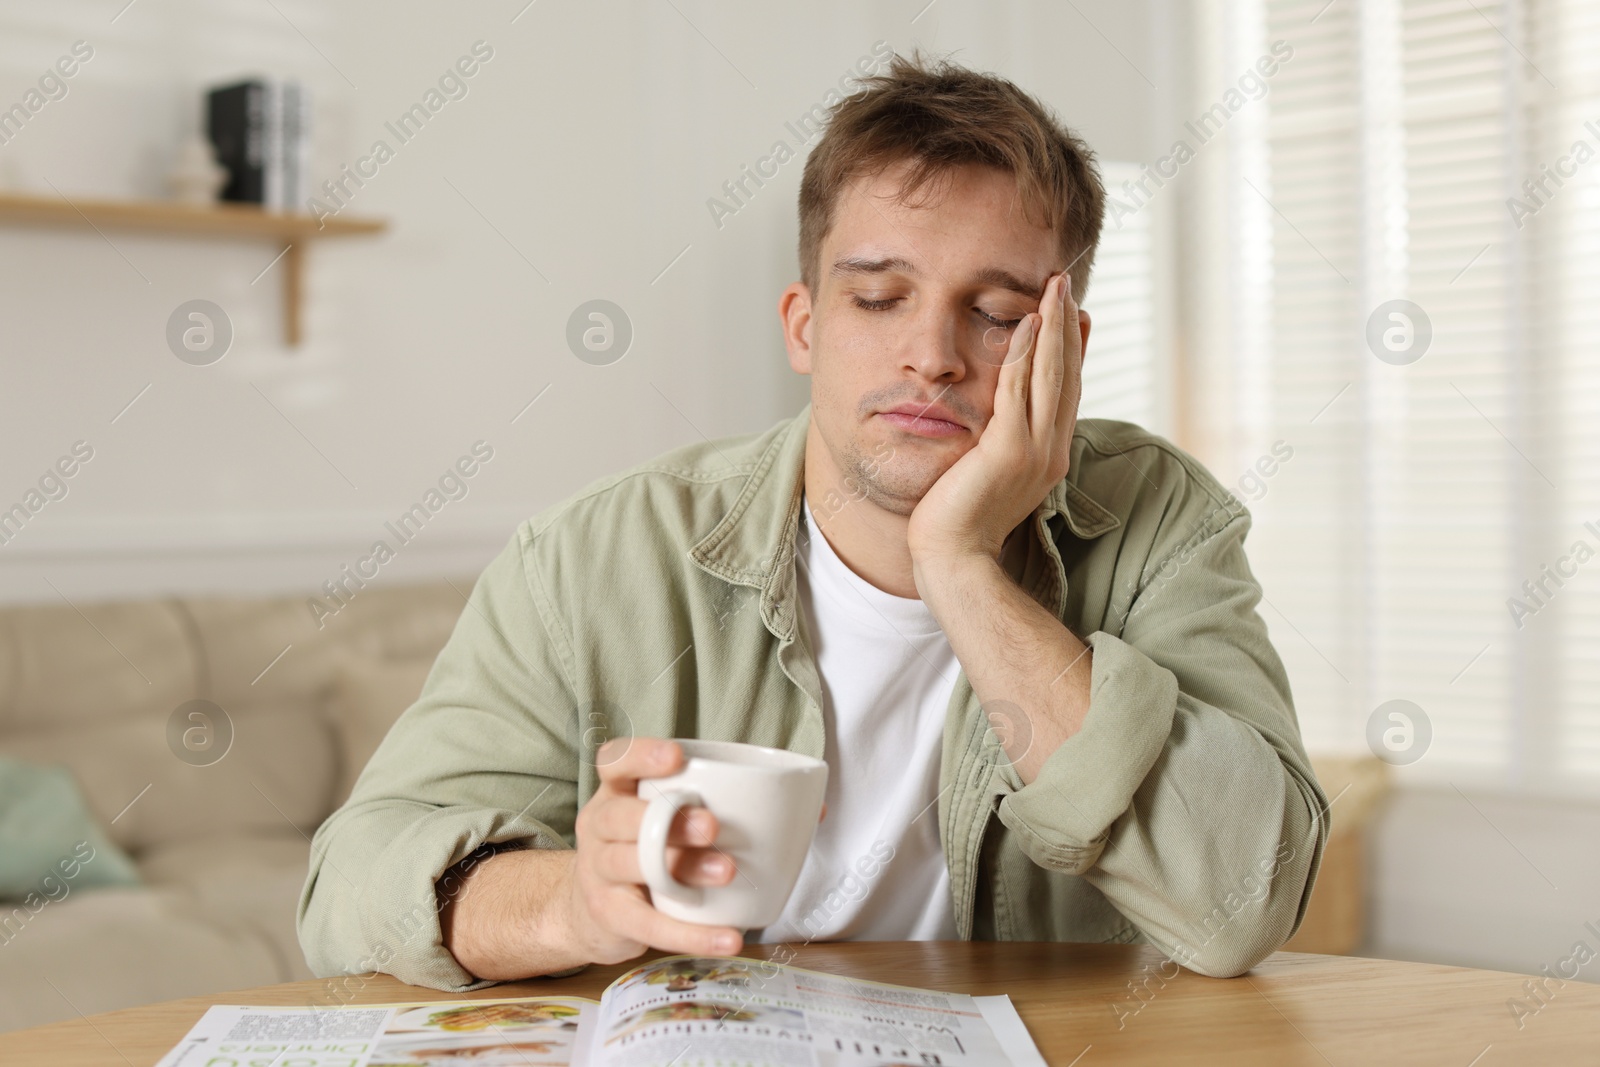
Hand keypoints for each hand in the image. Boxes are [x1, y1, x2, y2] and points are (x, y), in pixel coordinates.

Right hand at [563, 738, 743, 964]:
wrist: (592, 912)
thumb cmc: (646, 851)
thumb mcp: (664, 820)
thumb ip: (715, 804)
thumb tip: (810, 809)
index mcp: (617, 792)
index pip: (615, 761)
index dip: (641, 756)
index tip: (677, 758)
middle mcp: (599, 825)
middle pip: (622, 816)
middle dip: (670, 820)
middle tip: (713, 826)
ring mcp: (598, 870)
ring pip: (634, 865)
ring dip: (684, 869)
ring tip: (727, 872)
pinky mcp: (609, 915)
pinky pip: (650, 924)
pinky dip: (691, 934)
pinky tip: (727, 938)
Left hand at [906, 271, 1084, 578]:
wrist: (953, 561)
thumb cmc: (959, 524)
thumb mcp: (986, 477)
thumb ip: (998, 448)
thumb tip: (992, 426)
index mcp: (1049, 456)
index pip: (1066, 391)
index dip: (1072, 350)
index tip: (1073, 314)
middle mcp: (1051, 450)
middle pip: (1067, 375)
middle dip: (1067, 327)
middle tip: (1065, 285)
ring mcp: (1035, 450)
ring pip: (1051, 375)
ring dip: (1053, 327)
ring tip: (1053, 288)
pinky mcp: (1009, 450)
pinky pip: (1019, 389)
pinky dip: (1026, 353)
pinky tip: (1026, 322)